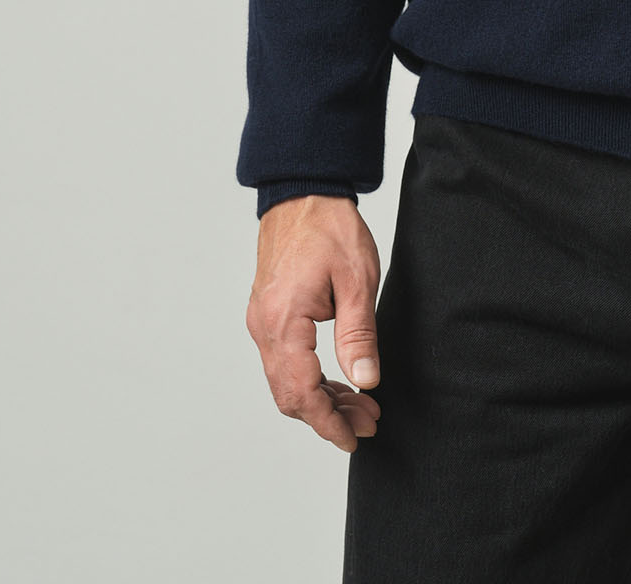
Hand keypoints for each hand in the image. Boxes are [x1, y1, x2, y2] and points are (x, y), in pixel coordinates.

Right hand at [246, 195, 383, 453]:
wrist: (304, 191)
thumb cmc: (330, 228)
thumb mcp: (357, 280)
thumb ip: (358, 335)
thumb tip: (365, 383)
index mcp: (283, 322)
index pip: (301, 392)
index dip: (328, 422)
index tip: (354, 438)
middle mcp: (264, 327)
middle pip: (289, 394)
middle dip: (329, 415)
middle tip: (368, 423)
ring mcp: (262, 321)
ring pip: (286, 380)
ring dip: (321, 399)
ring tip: (361, 406)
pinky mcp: (268, 314)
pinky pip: (284, 361)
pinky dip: (310, 378)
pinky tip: (339, 380)